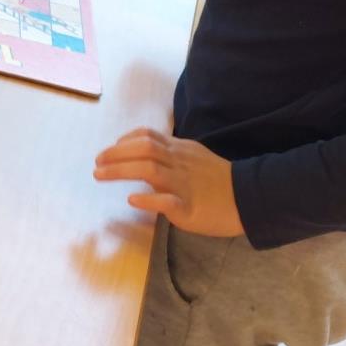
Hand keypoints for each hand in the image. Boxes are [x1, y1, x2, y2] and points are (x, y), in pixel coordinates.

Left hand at [93, 128, 243, 236]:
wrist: (248, 198)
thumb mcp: (194, 156)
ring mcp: (183, 184)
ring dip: (121, 171)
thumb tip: (144, 150)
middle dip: (115, 154)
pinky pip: (167, 201)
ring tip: (100, 176)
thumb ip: (171, 152)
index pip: (148, 137)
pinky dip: (148, 199)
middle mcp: (178, 163)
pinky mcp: (189, 207)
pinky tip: (132, 199)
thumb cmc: (218, 180)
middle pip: (144, 150)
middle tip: (97, 163)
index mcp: (179, 150)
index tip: (108, 151)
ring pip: (150, 170)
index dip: (124, 141)